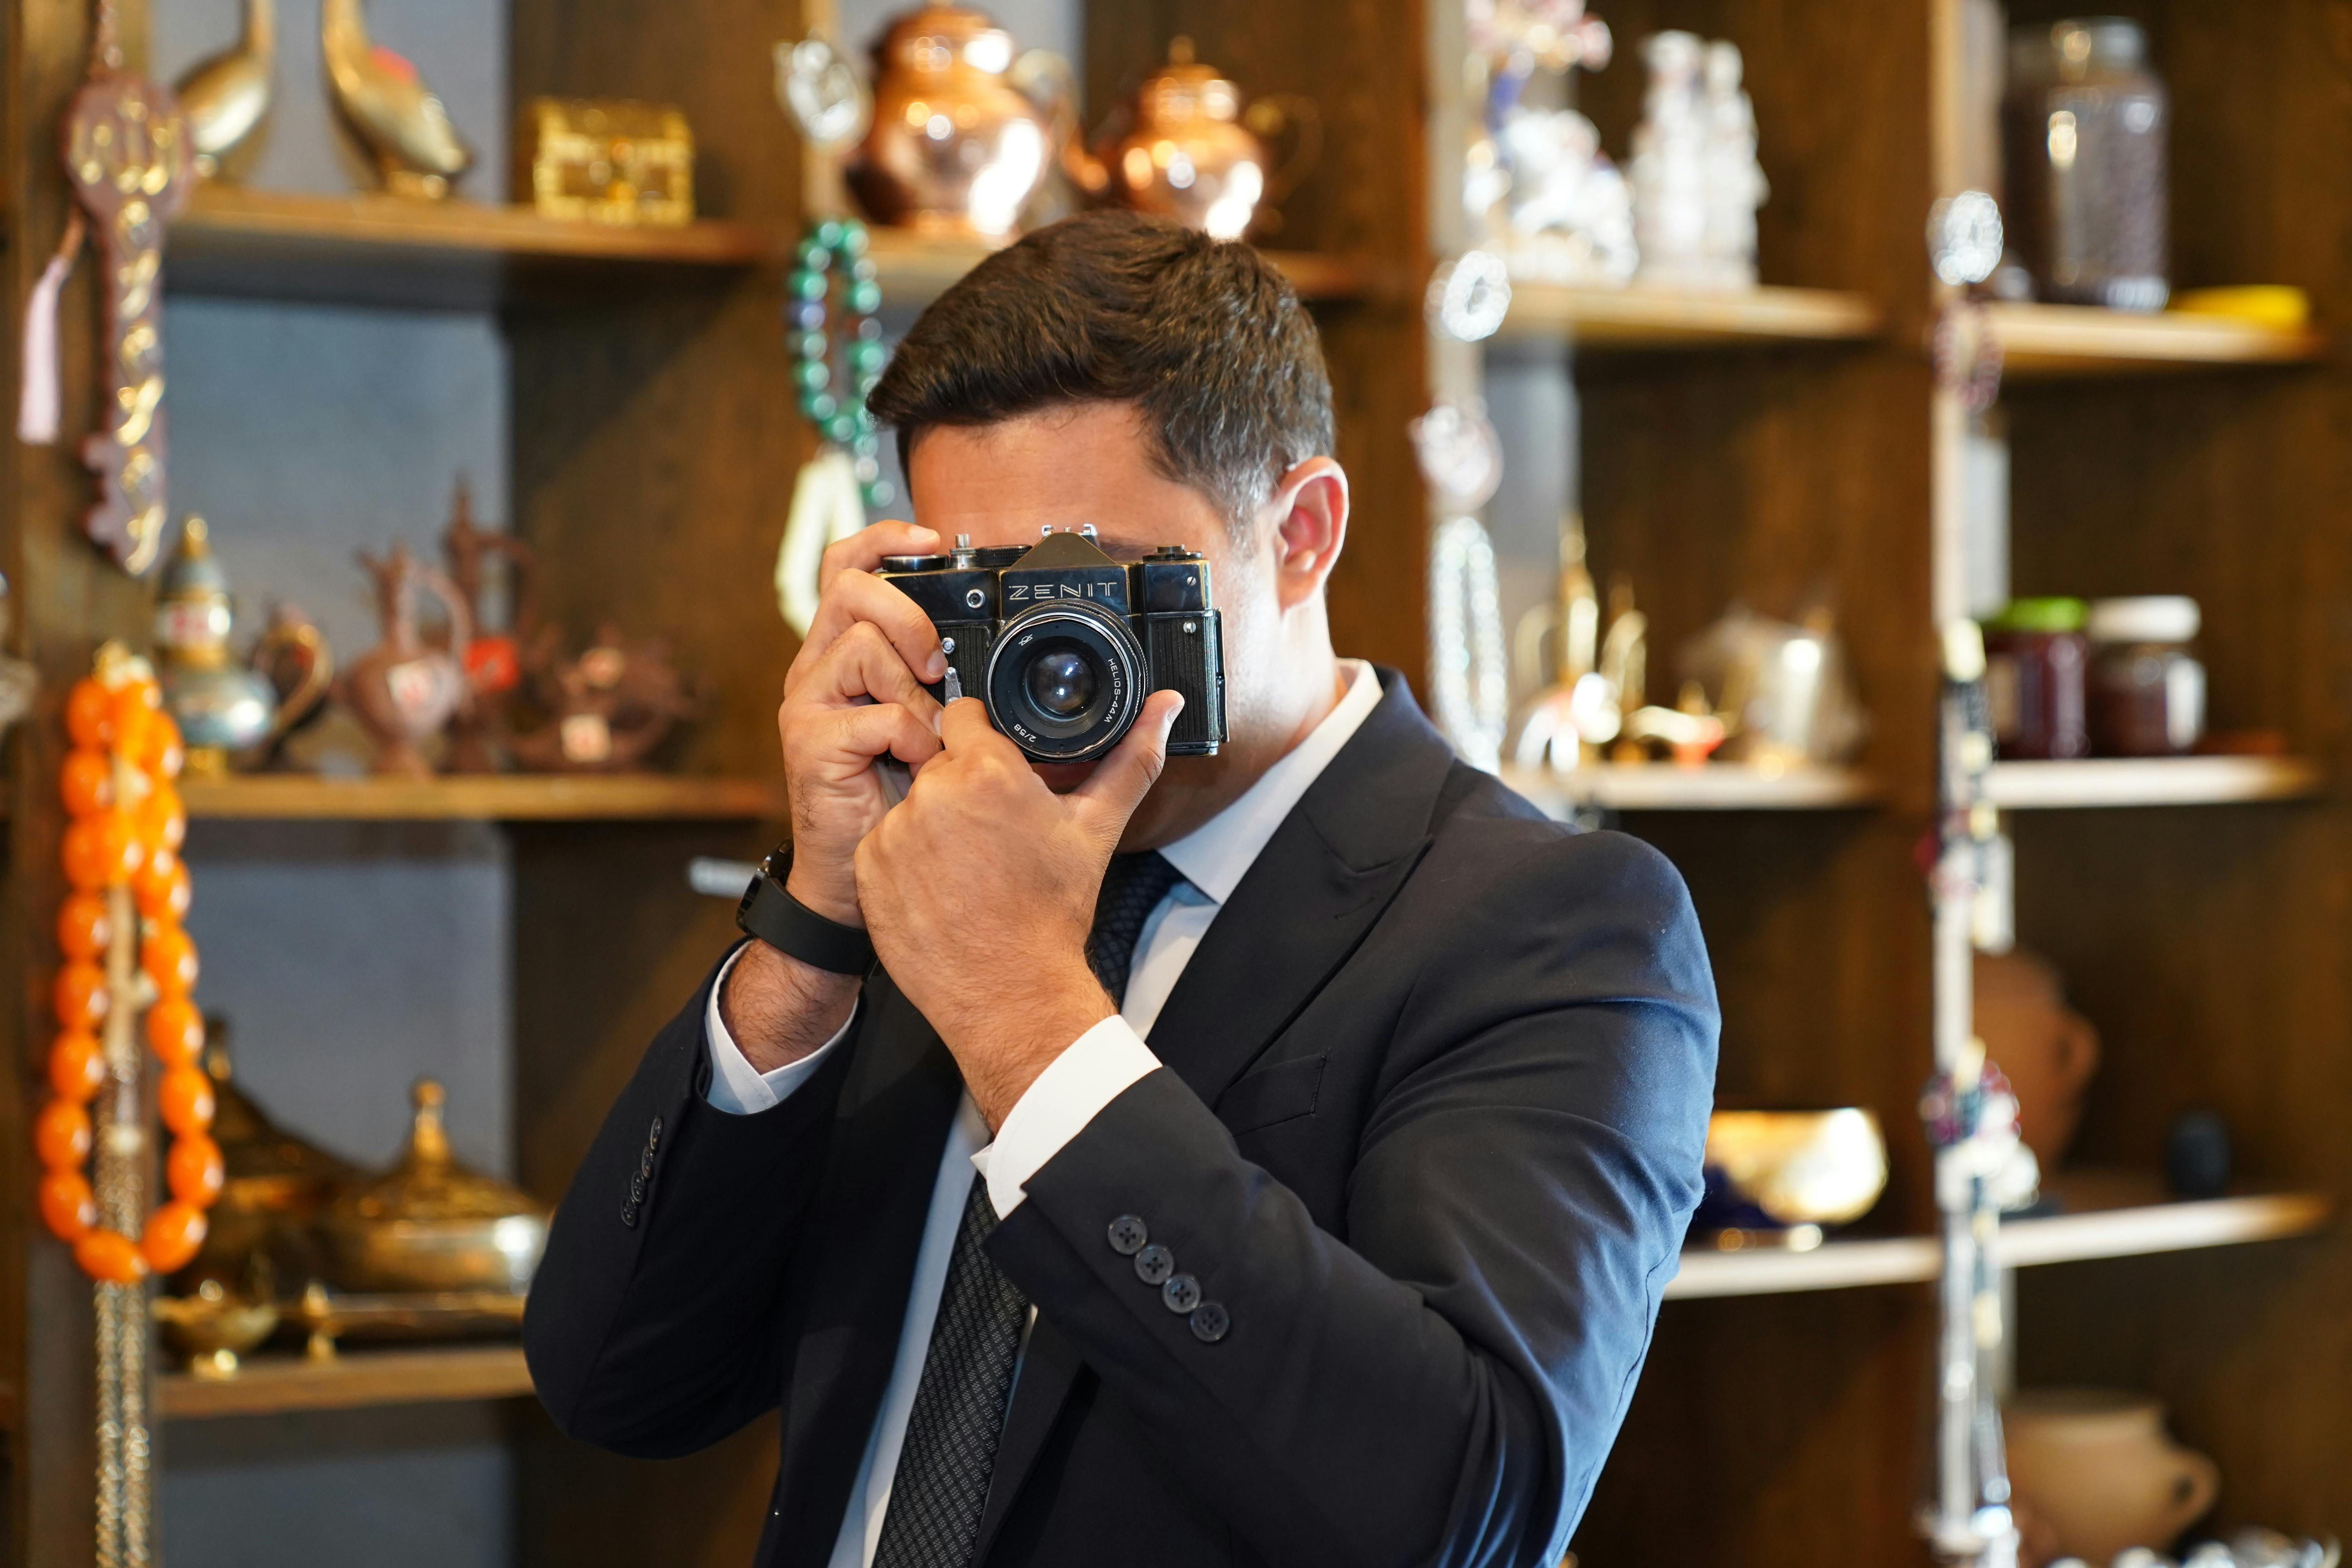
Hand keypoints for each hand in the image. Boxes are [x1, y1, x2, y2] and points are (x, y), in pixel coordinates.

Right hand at [723, 522, 946, 1072]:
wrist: (860, 876)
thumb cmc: (898, 800)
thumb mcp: (932, 726)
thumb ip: (944, 682)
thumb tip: (990, 654)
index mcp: (847, 651)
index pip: (849, 565)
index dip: (885, 540)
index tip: (932, 539)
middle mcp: (819, 666)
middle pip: (850, 587)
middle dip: (908, 614)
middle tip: (938, 662)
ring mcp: (808, 701)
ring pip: (861, 644)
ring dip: (912, 685)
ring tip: (927, 731)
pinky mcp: (808, 741)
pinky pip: (871, 714)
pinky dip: (907, 736)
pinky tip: (915, 763)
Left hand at [855, 691, 1185, 1128]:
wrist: (1010, 992)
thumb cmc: (1053, 912)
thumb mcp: (1096, 828)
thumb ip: (1132, 757)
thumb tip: (1165, 706)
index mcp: (988, 771)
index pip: (965, 715)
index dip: (982, 738)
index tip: (996, 769)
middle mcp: (933, 793)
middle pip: (939, 761)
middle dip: (963, 786)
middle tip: (991, 830)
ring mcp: (895, 831)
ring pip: (912, 802)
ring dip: (933, 822)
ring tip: (966, 864)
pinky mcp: (868, 866)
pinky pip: (884, 842)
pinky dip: (905, 858)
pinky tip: (938, 885)